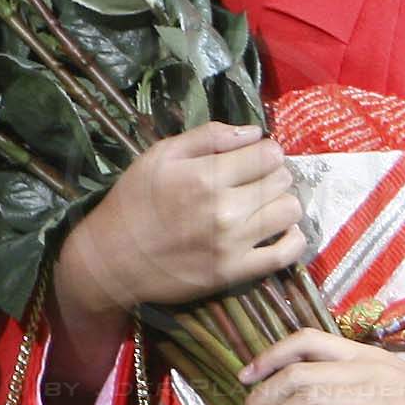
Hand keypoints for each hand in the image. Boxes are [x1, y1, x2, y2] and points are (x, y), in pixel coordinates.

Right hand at [69, 119, 312, 313]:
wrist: (112, 259)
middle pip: (282, 180)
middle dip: (272, 175)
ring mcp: (233, 243)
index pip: (269, 154)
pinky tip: (280, 230)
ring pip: (289, 211)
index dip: (264, 151)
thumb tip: (255, 132)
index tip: (251, 158)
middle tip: (253, 181)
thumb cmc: (134, 201)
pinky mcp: (235, 272)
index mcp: (205, 175)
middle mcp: (224, 209)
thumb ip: (208, 136)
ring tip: (263, 205)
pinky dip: (293, 239)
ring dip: (281, 203)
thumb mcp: (160, 155)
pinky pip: (286, 254)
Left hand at [236, 328, 404, 404]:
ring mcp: (383, 392)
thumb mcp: (393, 395)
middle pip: (296, 372)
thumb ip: (356, 397)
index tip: (243, 382)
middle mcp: (369, 367)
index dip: (267, 356)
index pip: (305, 339)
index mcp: (367, 355)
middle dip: (261, 400)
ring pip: (310, 396)